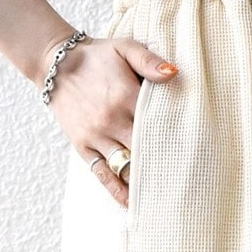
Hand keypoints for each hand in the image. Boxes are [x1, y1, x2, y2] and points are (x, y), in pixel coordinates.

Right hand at [37, 32, 177, 207]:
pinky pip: (102, 175)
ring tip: (165, 199)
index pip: (158, 125)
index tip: (195, 154)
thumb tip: (175, 74)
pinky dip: (116, 191)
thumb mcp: (124, 47)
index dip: (176, 139)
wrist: (56, 62)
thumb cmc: (96, 55)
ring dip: (144, 182)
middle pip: (145, 150)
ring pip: (125, 167)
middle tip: (187, 183)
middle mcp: (112, 121)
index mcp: (126, 97)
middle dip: (164, 165)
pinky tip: (130, 204)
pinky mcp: (83, 147)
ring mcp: (96, 137)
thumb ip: (149, 60)